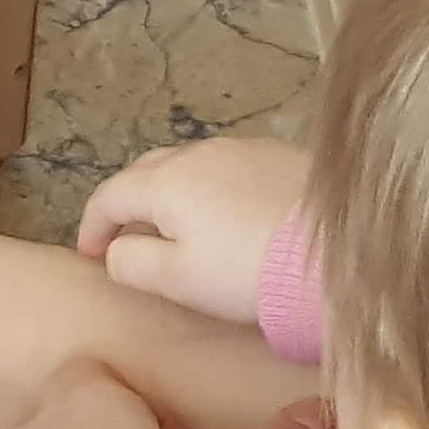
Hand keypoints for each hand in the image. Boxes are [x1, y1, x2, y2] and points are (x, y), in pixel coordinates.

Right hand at [72, 134, 312, 328]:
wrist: (339, 250)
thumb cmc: (247, 272)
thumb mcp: (178, 280)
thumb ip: (132, 262)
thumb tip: (116, 249)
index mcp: (165, 181)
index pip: (110, 194)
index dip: (92, 225)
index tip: (90, 254)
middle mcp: (200, 153)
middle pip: (148, 170)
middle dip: (130, 201)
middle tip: (128, 235)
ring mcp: (245, 148)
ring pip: (192, 165)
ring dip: (174, 192)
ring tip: (180, 225)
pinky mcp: (283, 156)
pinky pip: (232, 168)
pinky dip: (215, 188)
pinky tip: (231, 215)